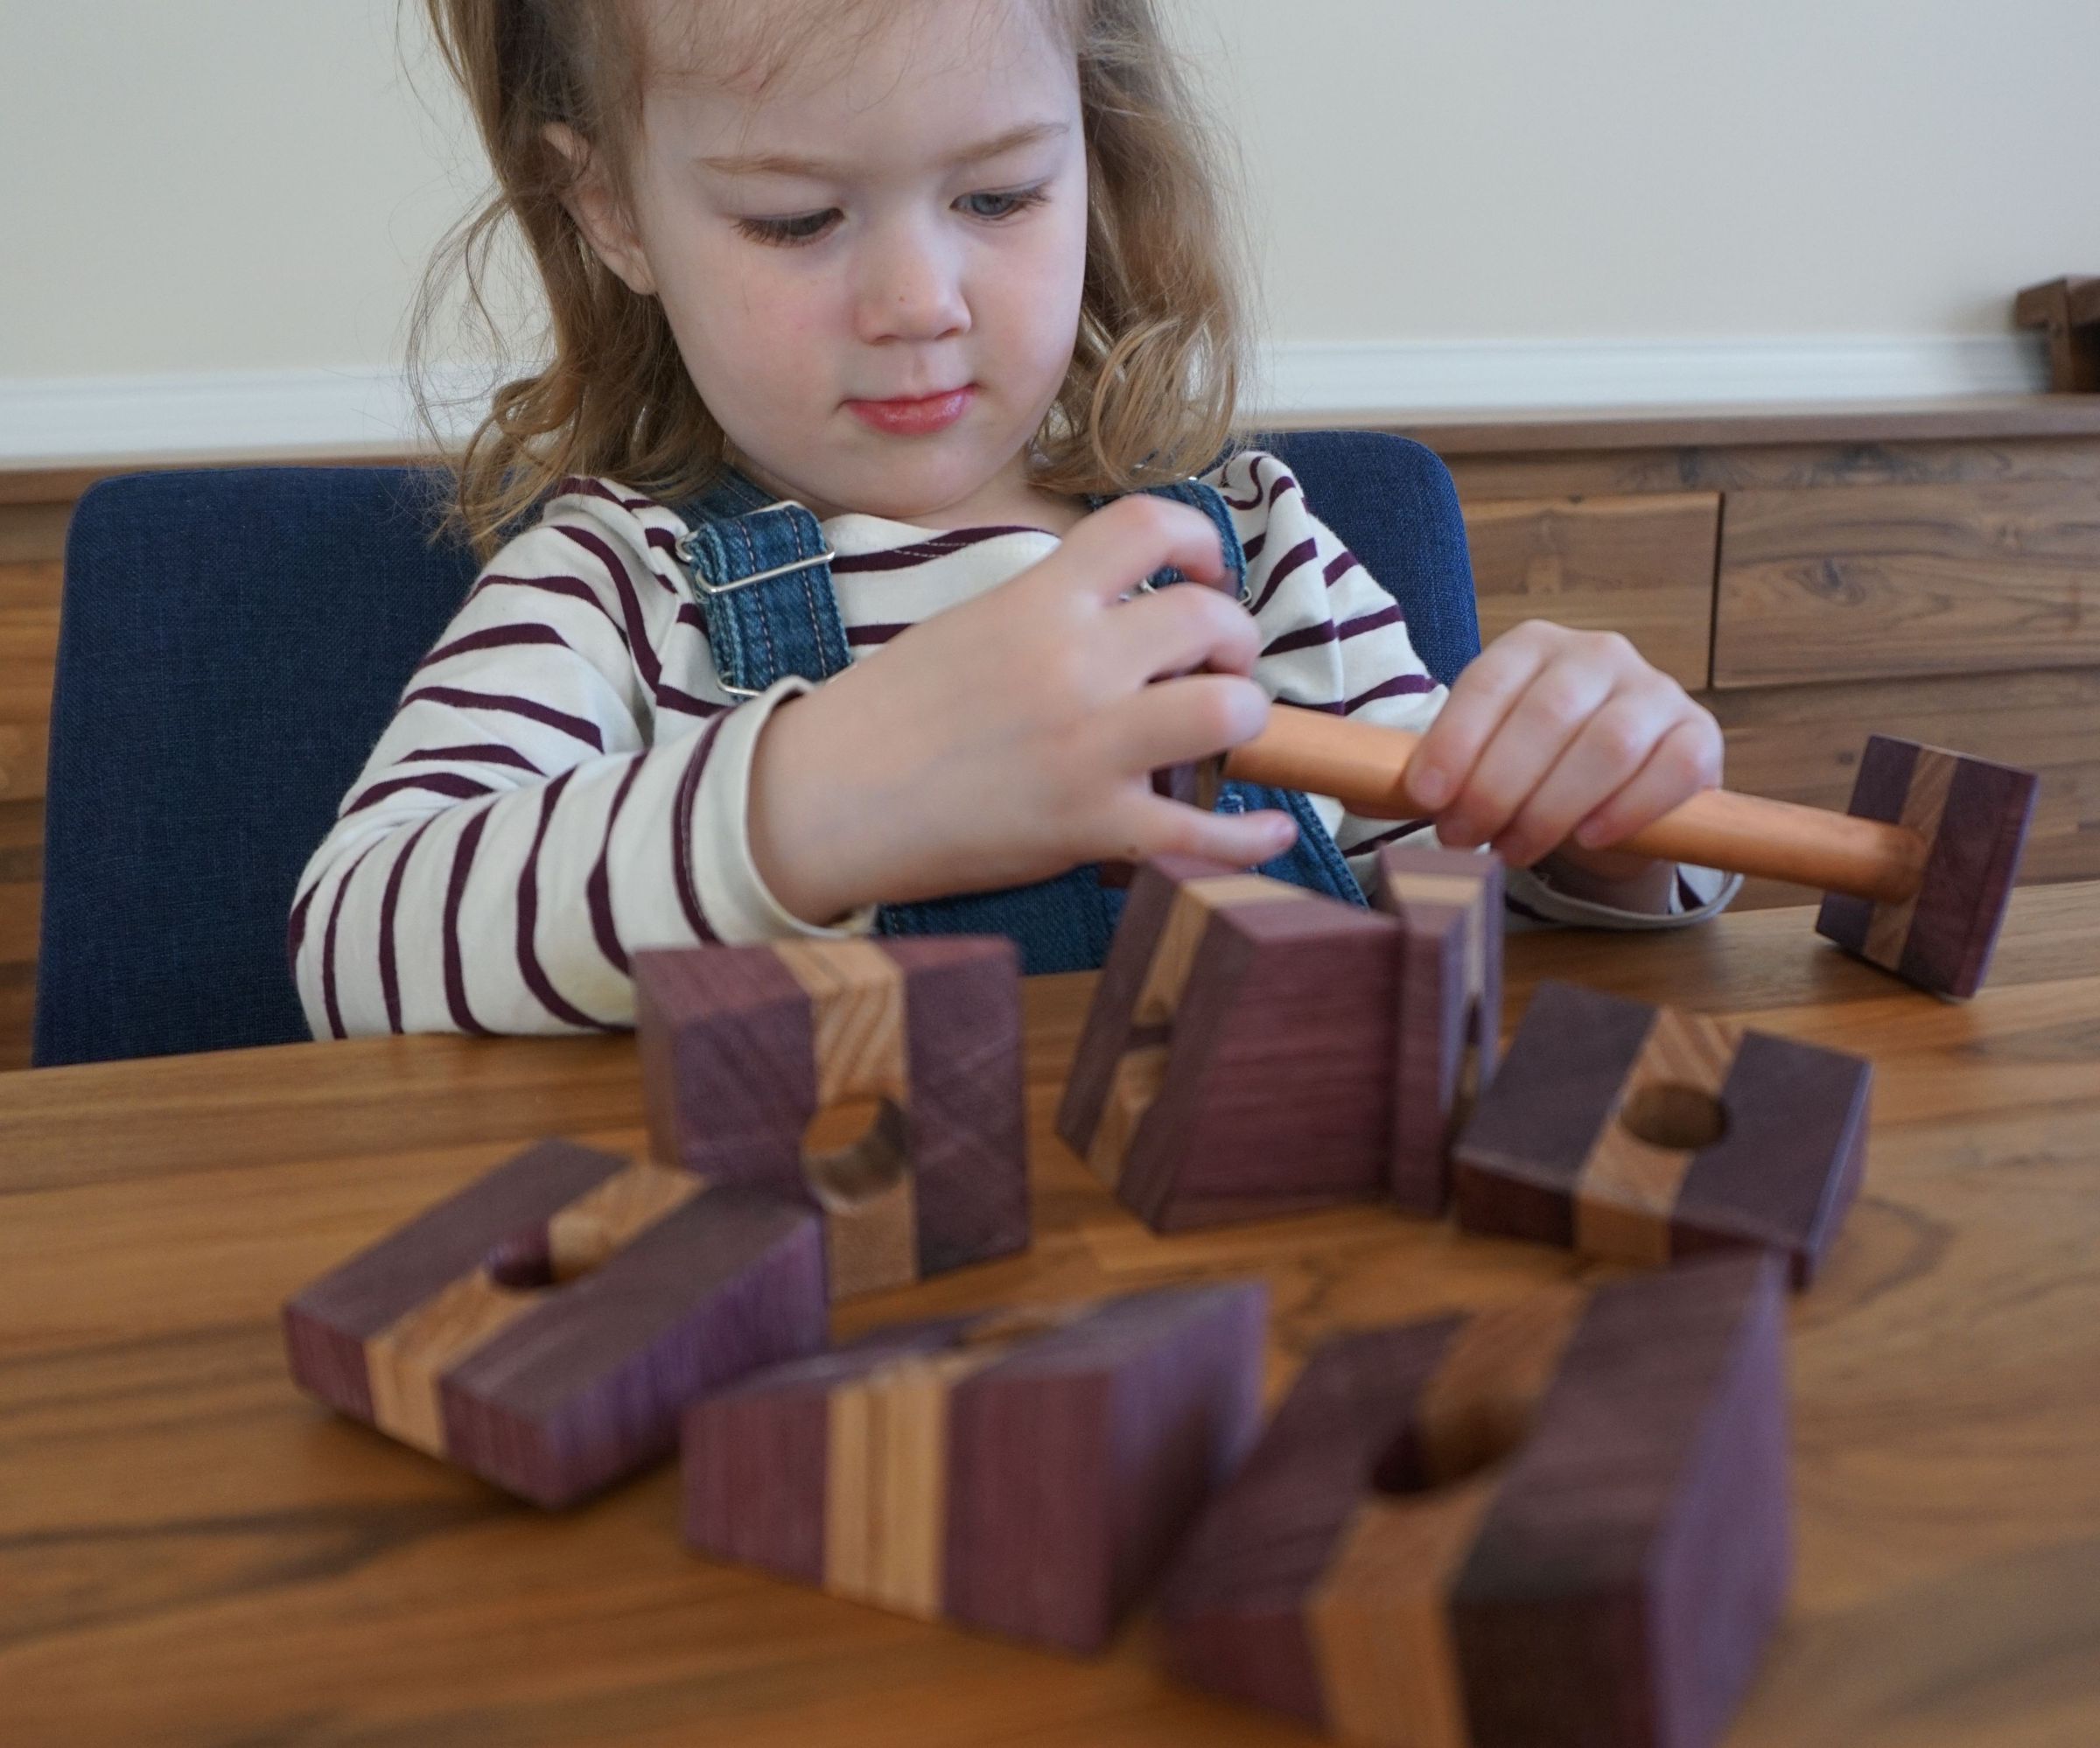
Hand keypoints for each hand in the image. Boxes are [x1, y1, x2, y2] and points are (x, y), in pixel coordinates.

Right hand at [747, 497, 1297, 923]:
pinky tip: (1268, 827)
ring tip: (1224, 732)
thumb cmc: (888, 715)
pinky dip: (1253, 834)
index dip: (1200, 540)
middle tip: (1217, 666)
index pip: (1148, 524)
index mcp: (1037, 600)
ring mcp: (1088, 747)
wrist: (822, 801)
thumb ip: (1051, 611)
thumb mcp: (970, 625)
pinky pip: (1205, 832)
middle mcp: (1073, 663)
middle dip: (1235, 640)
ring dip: (1246, 718)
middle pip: (1210, 619)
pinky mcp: (1090, 827)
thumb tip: (1129, 616)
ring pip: (1229, 712)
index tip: (1205, 572)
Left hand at [1404, 621, 1722, 892]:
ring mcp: (1655, 691)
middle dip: (1496, 785)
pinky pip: (1669, 770)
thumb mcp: (1479, 759)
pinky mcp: (1698, 735)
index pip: (1489, 682)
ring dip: (1552, 807)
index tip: (1424, 798)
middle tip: (1462, 839)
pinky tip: (1588, 839)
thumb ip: (1428, 771)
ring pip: (1607, 744)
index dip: (1454, 740)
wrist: (1615, 796)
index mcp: (1532, 646)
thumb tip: (1358, 788)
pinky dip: (1625, 809)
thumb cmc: (1532, 770)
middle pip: (1546, 716)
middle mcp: (1597, 654)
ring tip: (1512, 851)